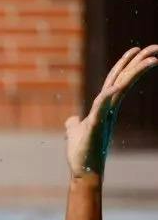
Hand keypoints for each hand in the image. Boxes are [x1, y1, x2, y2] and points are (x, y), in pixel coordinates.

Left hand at [66, 44, 157, 178]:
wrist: (84, 172)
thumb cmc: (82, 153)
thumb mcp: (74, 132)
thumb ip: (73, 124)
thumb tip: (70, 119)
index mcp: (104, 108)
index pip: (116, 81)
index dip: (125, 65)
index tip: (137, 49)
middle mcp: (108, 110)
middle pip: (123, 79)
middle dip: (138, 62)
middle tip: (156, 47)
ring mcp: (104, 116)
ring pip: (120, 88)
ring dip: (134, 72)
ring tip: (152, 58)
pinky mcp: (95, 125)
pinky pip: (102, 106)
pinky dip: (109, 95)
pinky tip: (117, 86)